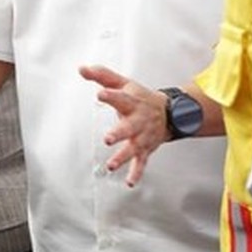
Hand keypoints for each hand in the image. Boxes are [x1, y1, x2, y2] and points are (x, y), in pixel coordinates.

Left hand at [79, 64, 169, 186]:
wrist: (171, 113)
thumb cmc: (140, 98)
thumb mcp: (124, 83)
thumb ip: (102, 75)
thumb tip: (81, 68)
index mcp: (131, 103)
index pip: (120, 98)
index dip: (110, 96)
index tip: (100, 94)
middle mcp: (138, 121)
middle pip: (128, 128)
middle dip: (118, 134)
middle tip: (107, 139)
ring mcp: (142, 137)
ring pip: (133, 149)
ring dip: (122, 158)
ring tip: (111, 165)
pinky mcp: (145, 150)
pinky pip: (141, 164)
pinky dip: (136, 174)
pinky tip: (129, 182)